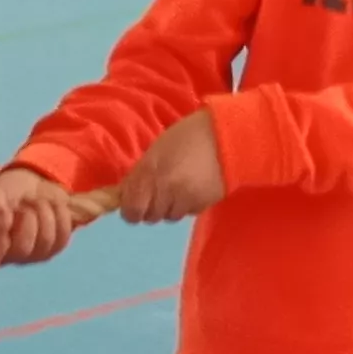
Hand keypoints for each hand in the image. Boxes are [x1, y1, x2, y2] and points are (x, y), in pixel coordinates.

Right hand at [0, 165, 80, 269]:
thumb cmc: (8, 193)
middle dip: (27, 217)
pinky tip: (53, 205)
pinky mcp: (53, 249)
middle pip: (22, 249)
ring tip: (37, 200)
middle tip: (25, 201)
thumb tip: (0, 213)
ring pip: (45, 242)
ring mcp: (32, 256)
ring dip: (44, 213)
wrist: (34, 187)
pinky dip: (60, 215)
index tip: (5, 218)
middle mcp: (8, 257)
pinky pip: (62, 237)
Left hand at [117, 111, 227, 225]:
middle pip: (150, 217)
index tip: (136, 203)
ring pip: (170, 217)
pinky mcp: (203, 204)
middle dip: (152, 207)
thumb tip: (126, 194)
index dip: (131, 210)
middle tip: (160, 192)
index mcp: (148, 173)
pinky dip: (188, 205)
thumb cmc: (186, 137)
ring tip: (180, 188)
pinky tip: (195, 188)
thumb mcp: (156, 150)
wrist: (226, 136)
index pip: (131, 211)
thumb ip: (140, 174)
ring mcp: (184, 199)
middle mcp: (164, 189)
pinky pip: (188, 212)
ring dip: (171, 207)